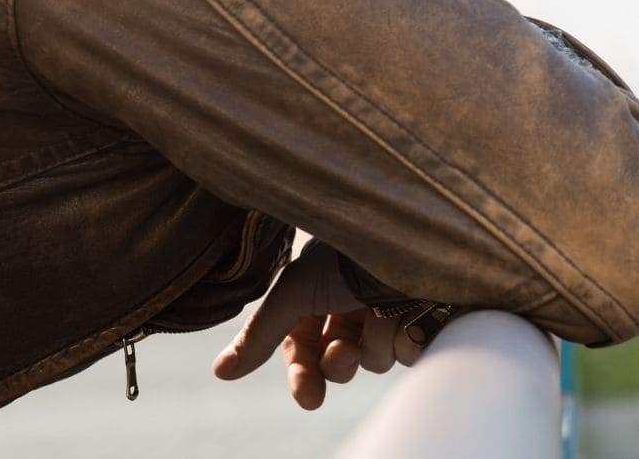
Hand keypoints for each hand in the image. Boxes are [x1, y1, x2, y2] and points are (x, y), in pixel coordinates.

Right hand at [212, 240, 423, 408]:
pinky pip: (407, 350)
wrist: (407, 240)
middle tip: (344, 355)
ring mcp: (386, 311)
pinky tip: (406, 316)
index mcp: (319, 293)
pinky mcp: (419, 317)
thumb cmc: (346, 257)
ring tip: (379, 316)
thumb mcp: (293, 292)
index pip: (302, 347)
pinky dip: (404, 338)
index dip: (303, 374)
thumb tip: (219, 371)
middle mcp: (352, 304)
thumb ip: (259, 333)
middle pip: (336, 362)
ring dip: (373, 345)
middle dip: (338, 365)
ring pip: (373, 360)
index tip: (310, 398)